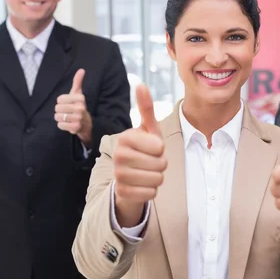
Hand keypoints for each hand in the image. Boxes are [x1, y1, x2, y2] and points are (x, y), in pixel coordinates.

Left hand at [55, 69, 92, 145]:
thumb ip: (78, 81)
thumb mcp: (78, 93)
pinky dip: (61, 125)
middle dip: (59, 111)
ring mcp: (78, 118)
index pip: (59, 99)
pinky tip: (67, 124)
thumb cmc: (78, 106)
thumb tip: (81, 70)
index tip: (67, 103)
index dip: (60, 102)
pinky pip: (60, 125)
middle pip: (57, 108)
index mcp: (80, 98)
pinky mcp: (76, 127)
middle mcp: (80, 108)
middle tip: (66, 112)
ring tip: (66, 118)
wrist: (86, 123)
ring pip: (58, 116)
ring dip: (59, 118)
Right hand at [113, 84, 166, 226]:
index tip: (151, 148)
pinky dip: (151, 191)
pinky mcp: (122, 193)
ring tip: (146, 172)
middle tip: (150, 162)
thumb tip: (141, 84)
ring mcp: (118, 175)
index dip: (161, 149)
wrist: (129, 177)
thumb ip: (146, 108)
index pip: (159, 147)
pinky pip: (151, 193)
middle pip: (161, 164)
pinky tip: (142, 185)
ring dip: (157, 178)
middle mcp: (118, 155)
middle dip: (161, 165)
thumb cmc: (143, 149)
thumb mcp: (148, 129)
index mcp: (126, 137)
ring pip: (157, 180)